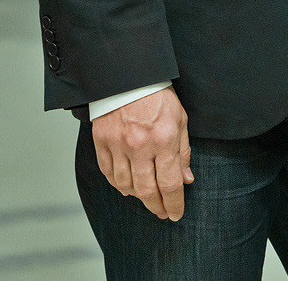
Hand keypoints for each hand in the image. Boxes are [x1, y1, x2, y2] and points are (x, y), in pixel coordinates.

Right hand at [91, 86, 192, 219]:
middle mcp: (140, 146)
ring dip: (137, 197)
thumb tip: (185, 179)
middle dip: (157, 207)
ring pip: (126, 186)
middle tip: (162, 212)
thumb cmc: (157, 94)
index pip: (169, 184)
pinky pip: (108, 173)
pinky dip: (118, 184)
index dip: (174, 204)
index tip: (175, 213)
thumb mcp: (179, 118)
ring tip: (146, 197)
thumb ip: (183, 151)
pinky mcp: (101, 141)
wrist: (128, 74)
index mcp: (163, 139)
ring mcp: (118, 144)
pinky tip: (126, 185)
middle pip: (147, 192)